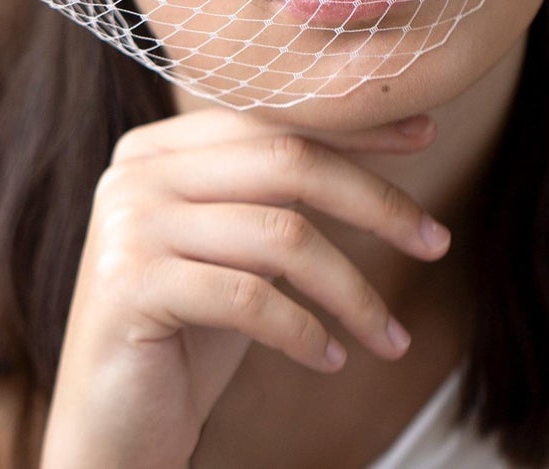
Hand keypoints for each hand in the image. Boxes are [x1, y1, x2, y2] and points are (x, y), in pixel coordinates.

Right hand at [39, 108, 449, 468]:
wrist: (112, 426)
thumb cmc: (186, 333)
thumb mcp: (235, 249)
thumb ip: (273, 193)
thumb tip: (377, 141)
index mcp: (157, 147)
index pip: (272, 122)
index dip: (352, 131)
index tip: (424, 135)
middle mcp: (136, 171)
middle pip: (286, 162)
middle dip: (374, 201)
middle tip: (436, 241)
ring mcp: (128, 224)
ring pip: (281, 234)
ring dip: (355, 291)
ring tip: (391, 337)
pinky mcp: (131, 286)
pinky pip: (251, 297)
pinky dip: (307, 331)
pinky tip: (332, 359)